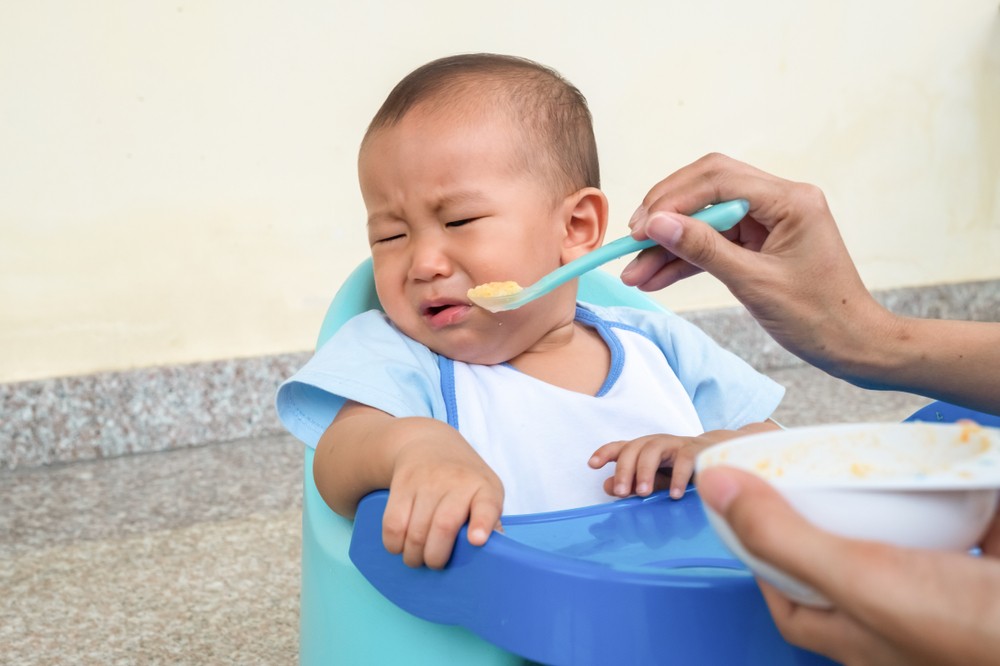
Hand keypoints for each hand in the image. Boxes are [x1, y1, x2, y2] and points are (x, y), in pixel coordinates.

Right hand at [382, 431, 503, 569]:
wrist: (430, 443)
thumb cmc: (464, 479)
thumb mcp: (485, 491)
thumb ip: (490, 521)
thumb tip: (496, 552)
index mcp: (484, 488)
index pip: (487, 505)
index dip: (482, 524)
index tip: (477, 540)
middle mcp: (457, 481)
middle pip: (444, 526)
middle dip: (436, 556)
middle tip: (434, 564)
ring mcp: (427, 481)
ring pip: (416, 530)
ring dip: (413, 554)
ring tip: (416, 558)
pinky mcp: (402, 483)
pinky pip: (393, 523)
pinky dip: (393, 543)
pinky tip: (399, 546)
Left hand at [589, 424, 771, 499]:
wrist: (730, 457)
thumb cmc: (689, 471)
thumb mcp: (660, 480)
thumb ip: (635, 483)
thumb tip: (606, 487)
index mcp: (649, 450)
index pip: (623, 446)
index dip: (606, 452)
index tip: (592, 464)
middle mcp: (661, 443)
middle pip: (634, 447)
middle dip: (624, 469)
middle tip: (619, 491)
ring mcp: (680, 444)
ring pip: (654, 449)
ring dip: (644, 471)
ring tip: (642, 493)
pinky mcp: (700, 451)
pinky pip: (686, 460)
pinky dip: (678, 477)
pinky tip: (674, 495)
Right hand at [620, 153, 891, 379]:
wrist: (852, 344)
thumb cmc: (818, 317)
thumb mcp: (754, 284)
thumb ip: (703, 249)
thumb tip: (657, 224)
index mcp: (790, 200)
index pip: (718, 180)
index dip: (673, 200)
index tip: (640, 228)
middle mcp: (780, 200)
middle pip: (706, 188)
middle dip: (666, 215)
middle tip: (632, 241)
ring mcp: (769, 221)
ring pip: (705, 219)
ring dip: (669, 244)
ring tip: (635, 272)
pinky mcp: (760, 242)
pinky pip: (714, 241)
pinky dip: (685, 259)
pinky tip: (655, 277)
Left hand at [698, 466, 999, 664]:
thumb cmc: (971, 632)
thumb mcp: (861, 579)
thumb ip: (784, 536)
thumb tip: (715, 485)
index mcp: (856, 635)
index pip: (785, 597)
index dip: (760, 551)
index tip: (752, 500)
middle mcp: (898, 621)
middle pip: (842, 559)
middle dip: (824, 512)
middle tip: (806, 466)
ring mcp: (948, 596)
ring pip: (903, 537)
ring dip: (889, 497)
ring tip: (865, 457)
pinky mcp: (991, 568)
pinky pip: (965, 522)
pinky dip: (958, 491)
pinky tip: (952, 460)